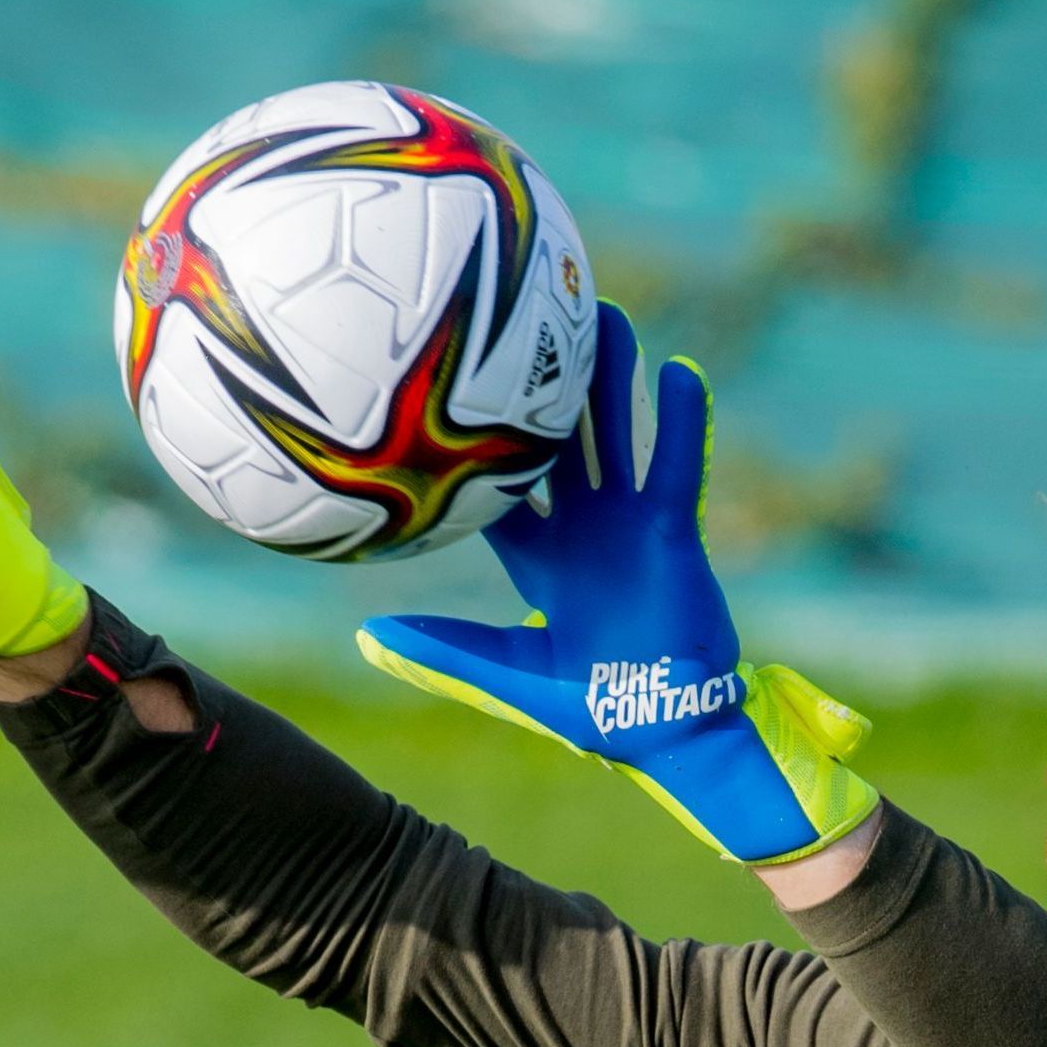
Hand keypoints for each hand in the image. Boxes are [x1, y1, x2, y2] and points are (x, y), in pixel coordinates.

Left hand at [357, 303, 876, 863]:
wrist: (665, 730)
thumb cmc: (592, 710)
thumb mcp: (506, 674)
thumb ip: (444, 652)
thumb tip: (364, 636)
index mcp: (544, 561)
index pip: (504, 491)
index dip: (480, 448)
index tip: (451, 394)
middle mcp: (586, 531)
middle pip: (562, 443)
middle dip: (550, 389)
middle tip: (533, 323)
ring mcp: (631, 526)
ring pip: (618, 435)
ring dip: (614, 378)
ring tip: (608, 315)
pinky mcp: (674, 531)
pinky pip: (676, 465)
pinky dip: (682, 421)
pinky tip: (679, 371)